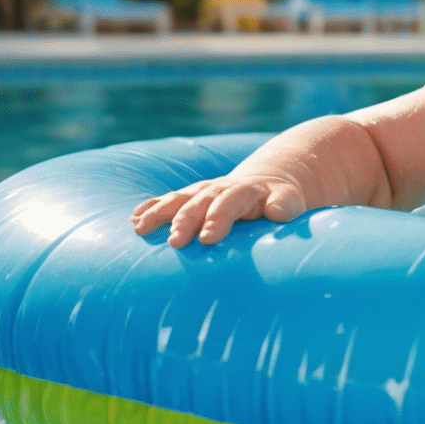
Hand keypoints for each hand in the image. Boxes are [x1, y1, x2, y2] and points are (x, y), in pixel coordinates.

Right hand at [130, 175, 308, 247]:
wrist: (267, 181)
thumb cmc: (279, 200)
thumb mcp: (290, 201)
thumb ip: (285, 205)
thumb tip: (278, 211)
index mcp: (245, 191)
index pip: (230, 203)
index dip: (219, 218)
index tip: (208, 238)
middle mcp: (220, 188)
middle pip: (200, 202)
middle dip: (185, 220)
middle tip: (175, 242)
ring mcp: (203, 192)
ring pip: (179, 199)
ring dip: (159, 213)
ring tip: (140, 228)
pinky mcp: (191, 197)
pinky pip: (167, 200)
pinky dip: (151, 208)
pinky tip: (134, 219)